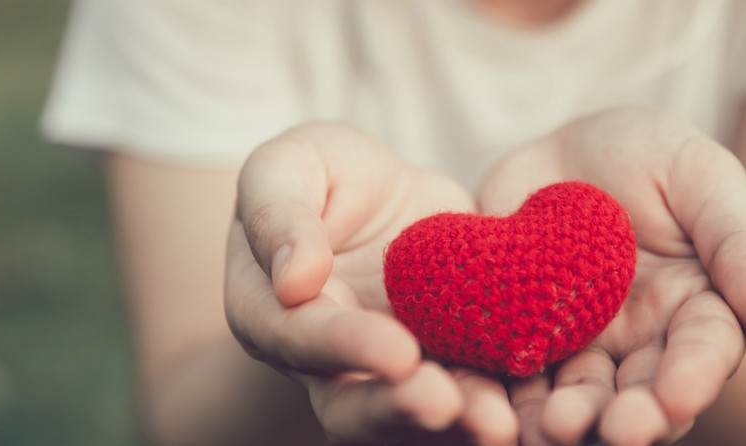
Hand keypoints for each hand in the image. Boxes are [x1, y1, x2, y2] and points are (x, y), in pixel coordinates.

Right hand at [225, 123, 517, 444]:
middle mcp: (322, 358)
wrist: (372, 190)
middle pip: (350, 404)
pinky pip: (467, 388)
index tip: (398, 353)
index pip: (299, 339)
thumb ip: (279, 217)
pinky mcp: (438, 359)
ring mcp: (382, 367)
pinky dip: (498, 399)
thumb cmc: (314, 173)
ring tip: (500, 422)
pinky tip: (533, 401)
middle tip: (446, 407)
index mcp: (269, 311)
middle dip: (399, 410)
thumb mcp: (285, 168)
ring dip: (454, 424)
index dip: (345, 349)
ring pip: (411, 414)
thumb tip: (293, 283)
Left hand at [478, 107, 745, 444]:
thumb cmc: (641, 153)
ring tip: (552, 428)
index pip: (703, 349)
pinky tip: (498, 412)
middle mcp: (639, 338)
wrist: (556, 153)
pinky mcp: (519, 334)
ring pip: (575, 392)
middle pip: (638, 389)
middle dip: (628, 415)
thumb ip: (733, 236)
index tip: (674, 397)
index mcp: (695, 305)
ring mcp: (576, 340)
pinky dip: (506, 395)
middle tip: (615, 432)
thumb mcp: (695, 175)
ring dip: (566, 417)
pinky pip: (512, 370)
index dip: (691, 375)